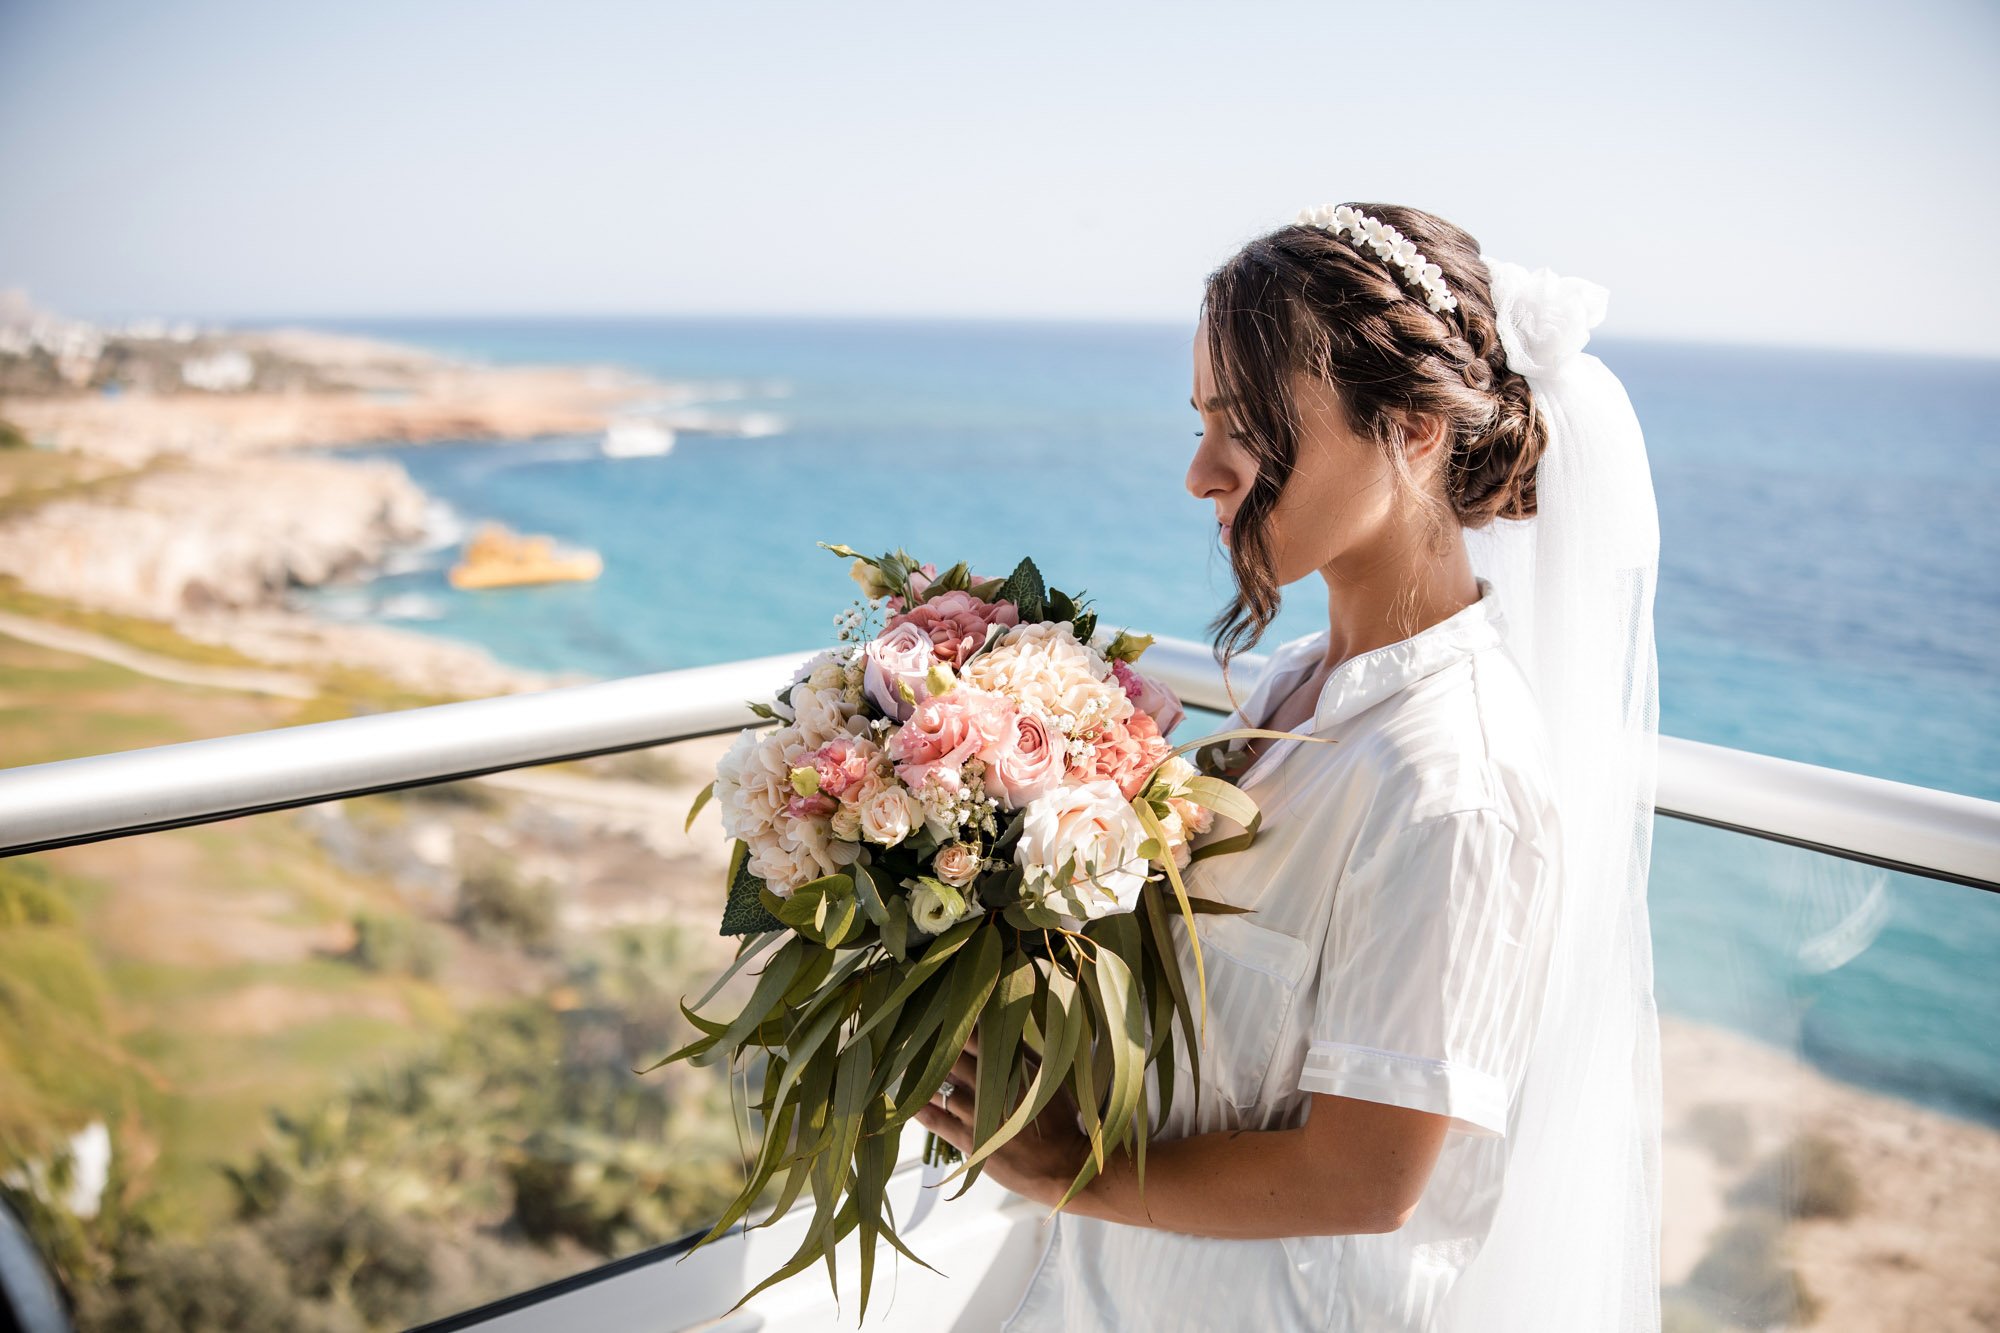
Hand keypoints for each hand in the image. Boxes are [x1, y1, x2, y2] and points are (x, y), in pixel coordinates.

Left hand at [912, 1030, 1089, 1209]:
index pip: (976, 1036)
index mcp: (1014, 1068)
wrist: (1063, 1167)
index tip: (940, 1016)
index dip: (956, 1025)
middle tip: (913, 1037)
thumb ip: (1022, 1051)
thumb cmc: (1058, 1119)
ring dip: (921, 1076)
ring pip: (940, 1087)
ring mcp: (979, 1115)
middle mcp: (994, 1088)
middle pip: (953, 1059)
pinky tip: (905, 1099)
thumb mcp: (1047, 1077)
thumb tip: (1002, 1022)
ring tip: (904, 1065)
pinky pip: (935, 1120)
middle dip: (934, 1048)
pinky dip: (918, 1108)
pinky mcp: (970, 1141)